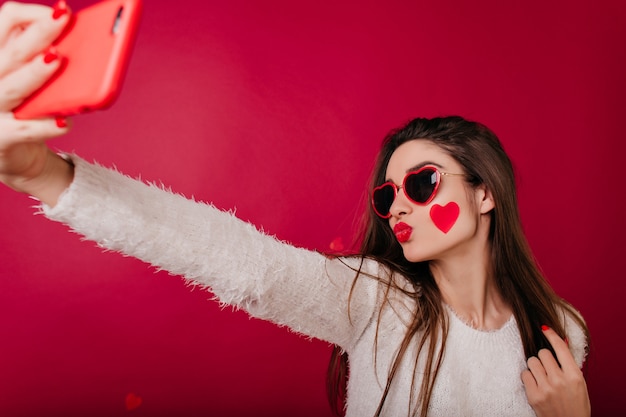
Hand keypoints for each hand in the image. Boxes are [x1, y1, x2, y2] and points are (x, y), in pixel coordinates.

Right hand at [0, 1, 73, 204]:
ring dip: (35, 73)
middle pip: (12, 50)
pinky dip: (47, 126)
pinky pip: (25, 130)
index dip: (32, 14)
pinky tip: (66, 122)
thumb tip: (80, 43)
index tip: (61, 12)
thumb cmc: (28, 111)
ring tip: (56, 60)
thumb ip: (45, 61)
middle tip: (64, 18)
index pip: (6, 20)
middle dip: (39, 32)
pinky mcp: (2, 138)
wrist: (15, 157)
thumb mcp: (34, 81)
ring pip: (13, 87)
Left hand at [521, 325, 590, 416]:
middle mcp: (560, 380)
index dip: (551, 335)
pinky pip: (524, 374)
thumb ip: (569, 364)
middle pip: (542, 353)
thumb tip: (559, 342)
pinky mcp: (534, 395)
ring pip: (532, 361)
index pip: (560, 348)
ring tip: (542, 377)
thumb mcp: (579, 384)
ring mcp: (546, 388)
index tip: (544, 328)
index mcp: (575, 376)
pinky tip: (536, 385)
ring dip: (535, 367)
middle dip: (544, 358)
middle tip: (548, 368)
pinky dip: (529, 378)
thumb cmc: (576, 404)